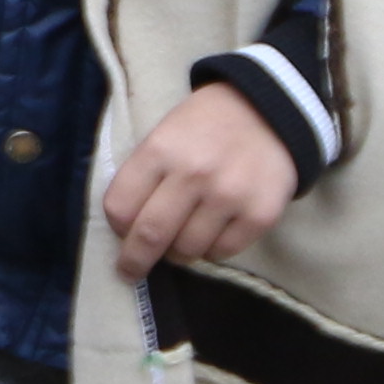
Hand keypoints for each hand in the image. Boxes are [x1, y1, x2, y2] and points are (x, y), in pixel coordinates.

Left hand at [102, 83, 303, 275]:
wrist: (267, 113)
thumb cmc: (204, 127)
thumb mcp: (163, 135)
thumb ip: (144, 176)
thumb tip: (126, 227)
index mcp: (160, 150)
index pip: (120, 206)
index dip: (116, 227)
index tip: (121, 233)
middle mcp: (193, 175)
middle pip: (150, 236)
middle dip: (135, 260)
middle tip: (130, 270)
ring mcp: (228, 197)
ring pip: (187, 250)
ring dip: (177, 254)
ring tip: (180, 241)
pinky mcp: (259, 215)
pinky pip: (222, 252)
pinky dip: (211, 251)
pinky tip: (211, 234)